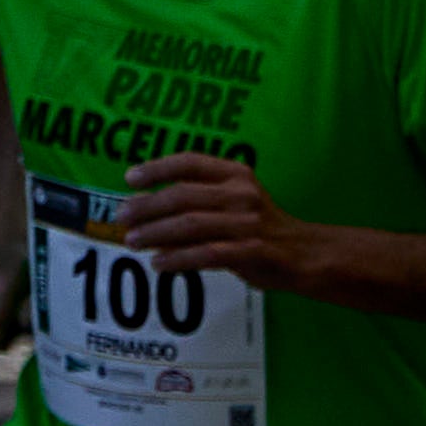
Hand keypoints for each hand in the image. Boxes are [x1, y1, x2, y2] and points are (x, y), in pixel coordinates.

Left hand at [119, 153, 309, 287]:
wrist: (304, 253)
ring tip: (132, 241)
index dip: (157, 168)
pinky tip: (158, 263)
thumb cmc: (256, 226)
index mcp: (236, 174)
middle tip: (121, 218)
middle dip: (146, 206)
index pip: (190, 162)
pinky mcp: (252, 250)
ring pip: (190, 224)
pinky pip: (206, 254)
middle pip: (182, 196)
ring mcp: (248, 222)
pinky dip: (177, 258)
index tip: (129, 179)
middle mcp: (242, 193)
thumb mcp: (233, 200)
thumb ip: (197, 198)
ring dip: (155, 233)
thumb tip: (142, 208)